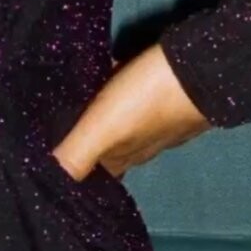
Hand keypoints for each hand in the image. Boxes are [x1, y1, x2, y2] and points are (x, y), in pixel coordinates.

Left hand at [51, 44, 210, 180]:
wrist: (206, 66)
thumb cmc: (150, 99)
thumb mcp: (104, 127)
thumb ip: (75, 155)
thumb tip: (44, 183)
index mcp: (120, 157)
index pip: (89, 177)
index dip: (69, 175)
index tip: (44, 167)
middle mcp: (137, 144)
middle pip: (101, 149)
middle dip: (78, 141)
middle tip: (49, 127)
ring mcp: (153, 119)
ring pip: (114, 121)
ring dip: (94, 113)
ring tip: (67, 98)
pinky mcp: (161, 90)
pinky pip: (127, 92)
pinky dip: (110, 87)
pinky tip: (98, 71)